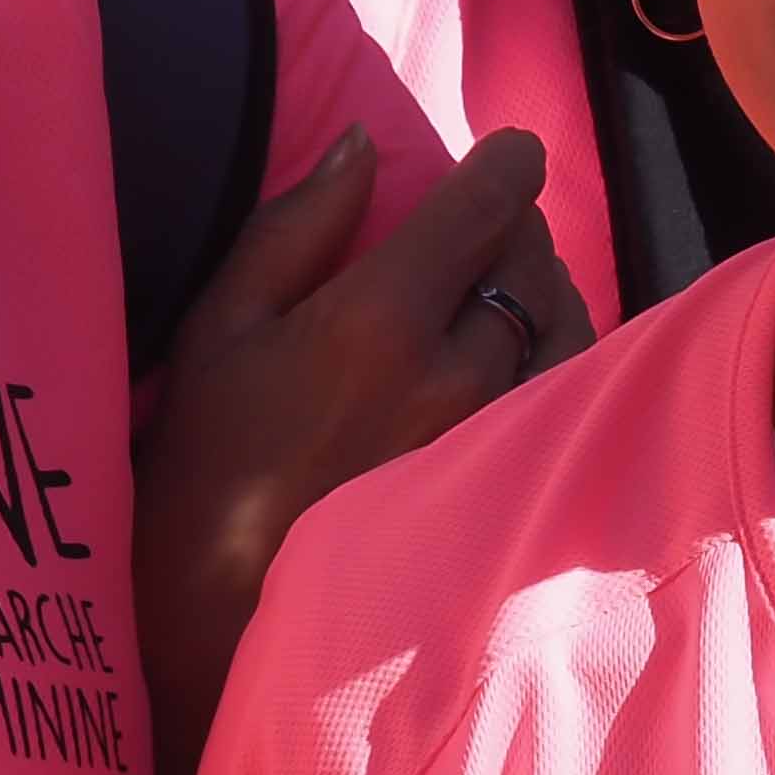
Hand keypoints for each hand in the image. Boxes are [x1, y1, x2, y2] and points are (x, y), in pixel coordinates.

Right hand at [130, 121, 586, 774]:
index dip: (507, 162)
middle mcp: (457, 373)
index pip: (490, 202)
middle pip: (536, 256)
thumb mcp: (219, 332)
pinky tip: (517, 366)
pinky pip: (570, 395)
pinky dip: (558, 360)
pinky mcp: (515, 492)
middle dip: (516, 228)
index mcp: (379, 319)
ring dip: (545, 293)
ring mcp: (496, 440)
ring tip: (503, 293)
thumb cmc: (205, 473)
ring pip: (567, 325)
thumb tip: (362, 143)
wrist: (226, 630)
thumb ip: (295, 227)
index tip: (504, 155)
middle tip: (485, 230)